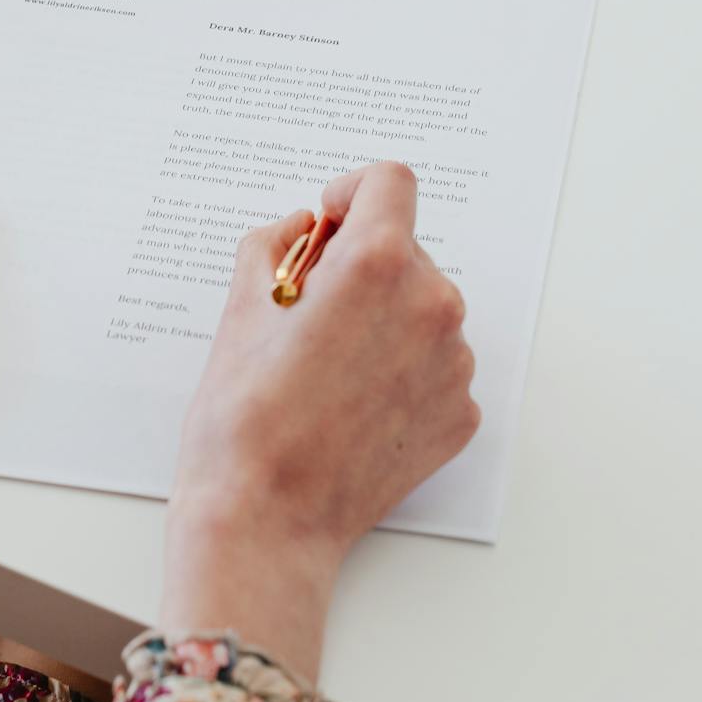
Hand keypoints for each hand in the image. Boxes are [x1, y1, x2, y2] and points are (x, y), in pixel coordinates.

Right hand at [162, 162, 478, 679]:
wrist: (266, 520)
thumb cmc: (243, 419)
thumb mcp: (241, 307)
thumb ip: (275, 243)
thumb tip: (305, 227)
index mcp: (377, 263)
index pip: (391, 181)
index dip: (354, 192)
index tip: (330, 220)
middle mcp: (431, 304)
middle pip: (406, 249)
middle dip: (360, 265)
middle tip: (308, 312)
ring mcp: (453, 364)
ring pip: (422, 309)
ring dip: (383, 319)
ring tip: (327, 368)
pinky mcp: (460, 414)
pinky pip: (434, 366)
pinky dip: (400, 372)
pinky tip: (353, 405)